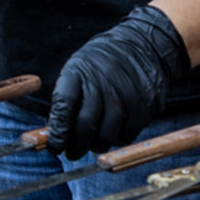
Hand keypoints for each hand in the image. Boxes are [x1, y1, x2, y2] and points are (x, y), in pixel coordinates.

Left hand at [48, 5, 191, 159]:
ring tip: (92, 144)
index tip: (54, 145)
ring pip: (108, 134)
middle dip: (76, 145)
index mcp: (79, 73)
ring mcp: (126, 95)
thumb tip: (54, 133)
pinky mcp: (145, 106)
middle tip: (72, 153)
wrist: (143, 46)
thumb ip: (66, 98)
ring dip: (97, 146)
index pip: (64, 106)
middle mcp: (103, 83)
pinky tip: (112, 134)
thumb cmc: (101, 64)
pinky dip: (117, 140)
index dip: (58, 131)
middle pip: (86, 124)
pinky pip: (128, 135)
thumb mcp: (77, 69)